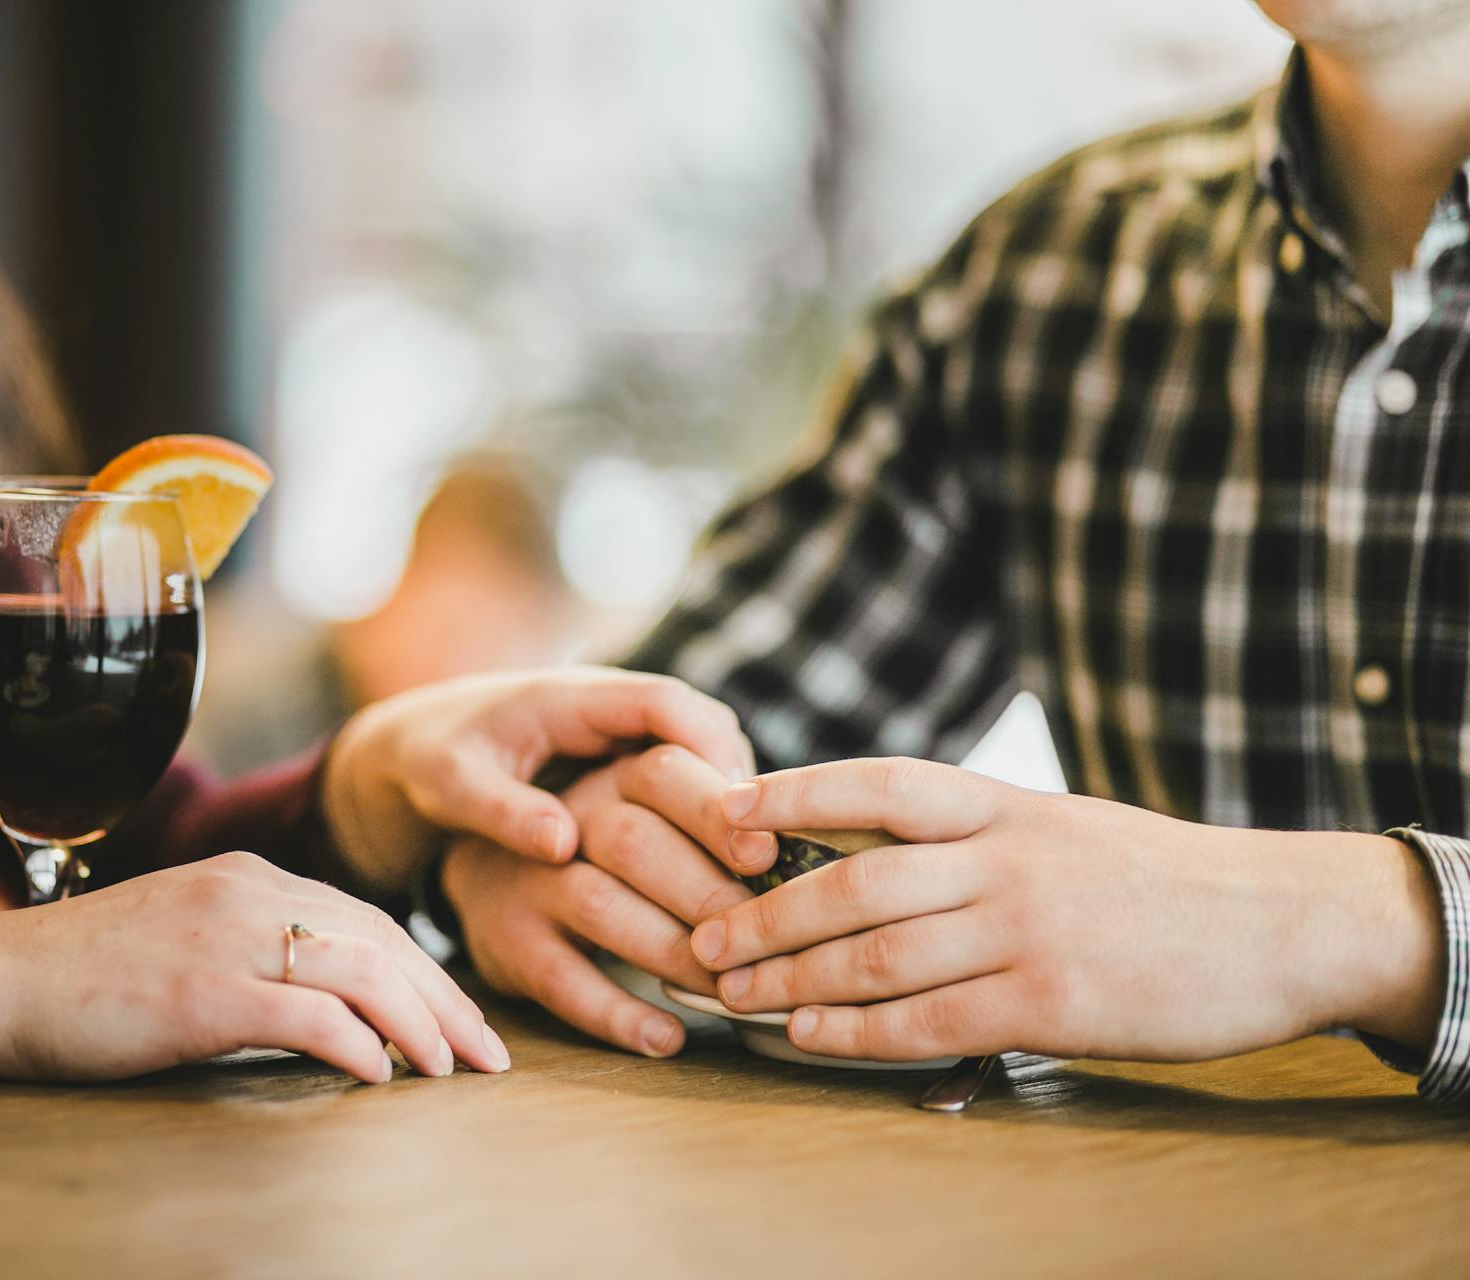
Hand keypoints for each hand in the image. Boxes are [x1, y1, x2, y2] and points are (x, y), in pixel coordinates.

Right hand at [0, 852, 511, 1083]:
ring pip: (358, 970)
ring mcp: (222, 938)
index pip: (367, 919)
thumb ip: (251, 951)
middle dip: (446, 1000)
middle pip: (381, 941)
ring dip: (418, 1023)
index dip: (427, 971)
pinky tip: (381, 1076)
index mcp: (246, 878)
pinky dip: (355, 1043)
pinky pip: (303, 1012)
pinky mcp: (197, 992)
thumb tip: (326, 1007)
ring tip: (452, 1071)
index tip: (466, 1020)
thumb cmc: (78, 976)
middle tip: (492, 1054)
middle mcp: (246, 893)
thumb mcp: (181, 940)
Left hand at [322, 668, 754, 889]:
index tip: (740, 806)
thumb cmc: (434, 761)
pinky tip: (725, 869)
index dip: (709, 750)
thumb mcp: (454, 786)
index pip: (665, 703)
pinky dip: (712, 814)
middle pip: (704, 726)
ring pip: (706, 752)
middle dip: (738, 783)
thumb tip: (564, 846)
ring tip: (755, 867)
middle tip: (765, 850)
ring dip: (733, 802)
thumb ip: (504, 811)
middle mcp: (611, 705)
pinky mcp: (629, 758)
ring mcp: (625, 730)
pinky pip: (688, 775)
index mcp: (573, 696)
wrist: (418, 743)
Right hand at [442, 744, 775, 1055]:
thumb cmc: (616, 849)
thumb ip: (722, 814)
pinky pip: (562, 980)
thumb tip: (817, 838)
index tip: (769, 854)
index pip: (664, 773)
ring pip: (599, 906)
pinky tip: (668, 1038)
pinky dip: (617, 1014)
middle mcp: (569, 818)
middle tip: (766, 942)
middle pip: (633, 841)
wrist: (490, 872)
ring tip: (729, 991)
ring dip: (670, 953)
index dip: (717, 812)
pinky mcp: (509, 943)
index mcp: (616, 775)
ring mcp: (532, 882)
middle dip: (705, 893)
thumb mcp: (654, 808)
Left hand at [693, 757, 1446, 1062]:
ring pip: (878, 953)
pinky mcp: (1050, 1004)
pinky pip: (930, 1021)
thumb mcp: (1066, 827)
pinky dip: (858, 1032)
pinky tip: (811, 1039)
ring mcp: (1027, 930)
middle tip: (703, 934)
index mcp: (1007, 805)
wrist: (1280, 924)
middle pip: (855, 879)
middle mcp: (1006, 859)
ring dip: (794, 978)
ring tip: (734, 992)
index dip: (795, 792)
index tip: (726, 809)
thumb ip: (980, 835)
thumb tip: (883, 847)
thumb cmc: (1162, 879)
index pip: (879, 784)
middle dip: (768, 911)